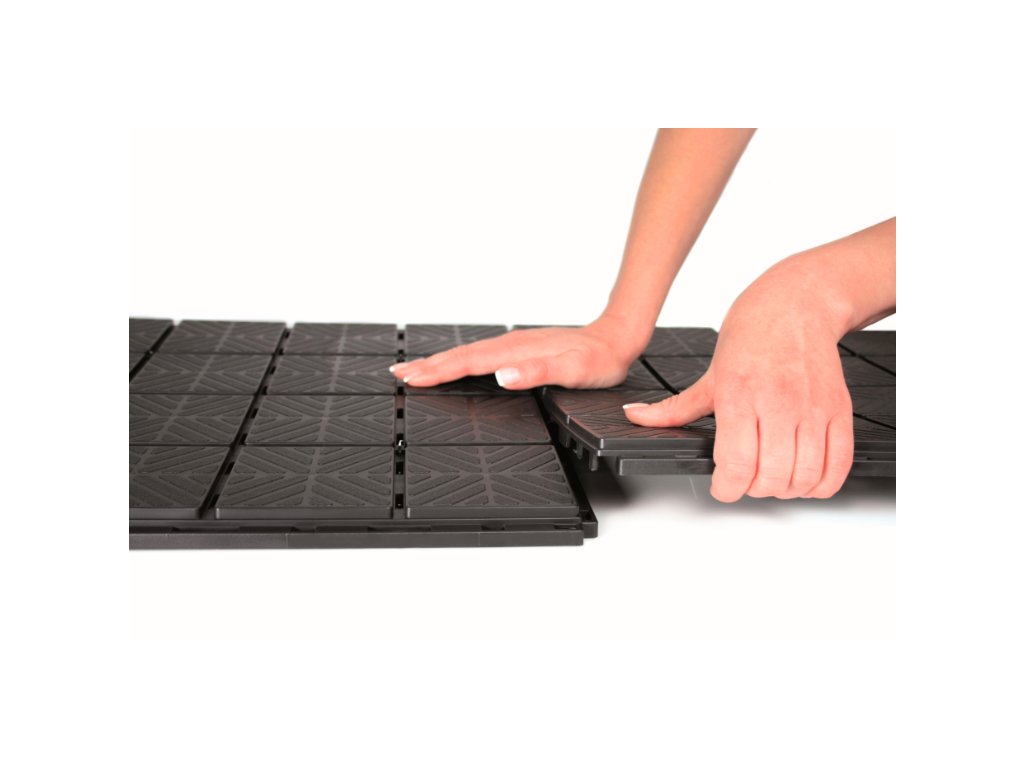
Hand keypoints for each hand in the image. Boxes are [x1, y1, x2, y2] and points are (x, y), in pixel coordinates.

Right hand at [390, 318, 647, 389]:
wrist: (616, 340)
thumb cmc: (598, 360)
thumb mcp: (572, 371)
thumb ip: (537, 373)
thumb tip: (501, 376)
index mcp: (515, 351)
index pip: (468, 363)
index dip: (438, 371)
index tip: (412, 378)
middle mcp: (510, 344)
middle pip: (460, 356)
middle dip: (428, 366)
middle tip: (397, 373)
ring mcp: (513, 345)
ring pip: (467, 355)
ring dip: (439, 363)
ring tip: (414, 369)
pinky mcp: (519, 349)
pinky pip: (479, 356)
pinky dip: (459, 361)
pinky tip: (455, 366)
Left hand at [624, 258, 855, 501]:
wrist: (796, 305)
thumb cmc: (753, 335)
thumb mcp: (708, 375)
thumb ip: (674, 408)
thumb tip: (636, 418)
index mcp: (740, 396)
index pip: (737, 465)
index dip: (726, 488)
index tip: (722, 485)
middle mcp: (779, 404)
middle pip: (769, 478)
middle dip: (752, 489)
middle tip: (745, 477)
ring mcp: (812, 409)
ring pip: (803, 478)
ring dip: (784, 489)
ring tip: (772, 476)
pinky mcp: (839, 411)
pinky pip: (838, 466)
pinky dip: (820, 484)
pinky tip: (803, 477)